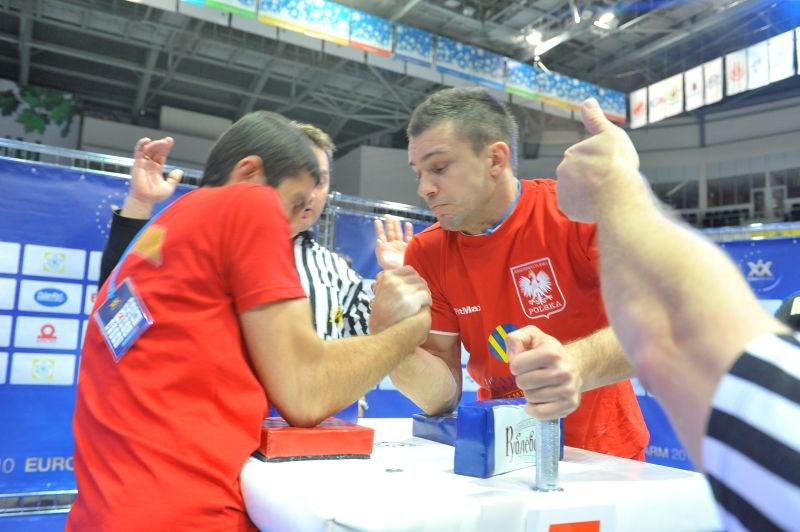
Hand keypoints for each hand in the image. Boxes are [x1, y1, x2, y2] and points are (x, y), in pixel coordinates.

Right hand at [121, 137, 183, 218]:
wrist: (145, 200)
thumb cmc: (155, 195)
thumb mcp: (169, 187)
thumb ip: (174, 179)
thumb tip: (179, 171)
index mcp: (157, 168)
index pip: (161, 154)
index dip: (165, 148)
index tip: (170, 141)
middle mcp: (149, 164)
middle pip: (155, 150)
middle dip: (161, 144)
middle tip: (168, 140)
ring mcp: (143, 163)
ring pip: (148, 149)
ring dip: (155, 144)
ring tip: (162, 142)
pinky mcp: (137, 164)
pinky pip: (138, 152)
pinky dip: (141, 145)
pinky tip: (147, 140)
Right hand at [368, 266, 430, 332]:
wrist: (381, 331)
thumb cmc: (381, 313)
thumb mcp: (379, 292)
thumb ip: (385, 281)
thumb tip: (387, 269)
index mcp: (386, 277)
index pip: (409, 270)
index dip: (415, 278)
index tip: (416, 286)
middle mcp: (393, 282)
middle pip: (417, 278)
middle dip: (421, 286)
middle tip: (422, 295)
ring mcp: (402, 291)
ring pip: (423, 286)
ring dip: (426, 294)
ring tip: (424, 301)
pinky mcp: (410, 302)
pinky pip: (426, 295)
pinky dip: (428, 301)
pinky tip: (426, 306)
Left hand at [374, 215, 413, 270]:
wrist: (405, 276)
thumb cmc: (393, 271)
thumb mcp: (383, 261)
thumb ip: (380, 251)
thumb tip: (378, 240)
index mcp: (385, 249)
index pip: (381, 236)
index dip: (379, 228)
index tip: (377, 220)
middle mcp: (393, 246)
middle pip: (390, 232)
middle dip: (388, 224)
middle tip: (387, 215)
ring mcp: (401, 247)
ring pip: (398, 233)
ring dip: (397, 225)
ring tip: (395, 218)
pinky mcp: (409, 248)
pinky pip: (409, 237)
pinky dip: (408, 230)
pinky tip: (407, 224)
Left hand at [506, 326, 581, 419]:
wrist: (577, 365)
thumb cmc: (549, 352)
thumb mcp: (532, 336)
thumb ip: (515, 338)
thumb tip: (512, 357)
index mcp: (551, 353)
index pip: (516, 365)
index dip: (516, 365)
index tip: (524, 364)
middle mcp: (563, 371)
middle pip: (522, 383)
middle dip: (522, 379)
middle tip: (532, 376)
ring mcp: (568, 389)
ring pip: (530, 398)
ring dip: (530, 393)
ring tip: (539, 386)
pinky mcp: (570, 405)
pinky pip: (541, 414)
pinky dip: (534, 409)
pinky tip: (538, 401)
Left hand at [556, 98, 641, 222]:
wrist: (617, 194)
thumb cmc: (617, 163)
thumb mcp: (610, 134)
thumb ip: (596, 119)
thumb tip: (587, 101)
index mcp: (572, 152)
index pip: (584, 158)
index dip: (599, 163)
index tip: (610, 166)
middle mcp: (562, 170)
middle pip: (578, 175)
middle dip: (590, 177)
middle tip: (607, 181)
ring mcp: (563, 190)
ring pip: (576, 191)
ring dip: (586, 192)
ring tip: (603, 194)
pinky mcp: (566, 208)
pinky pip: (574, 207)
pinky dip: (583, 207)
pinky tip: (596, 204)